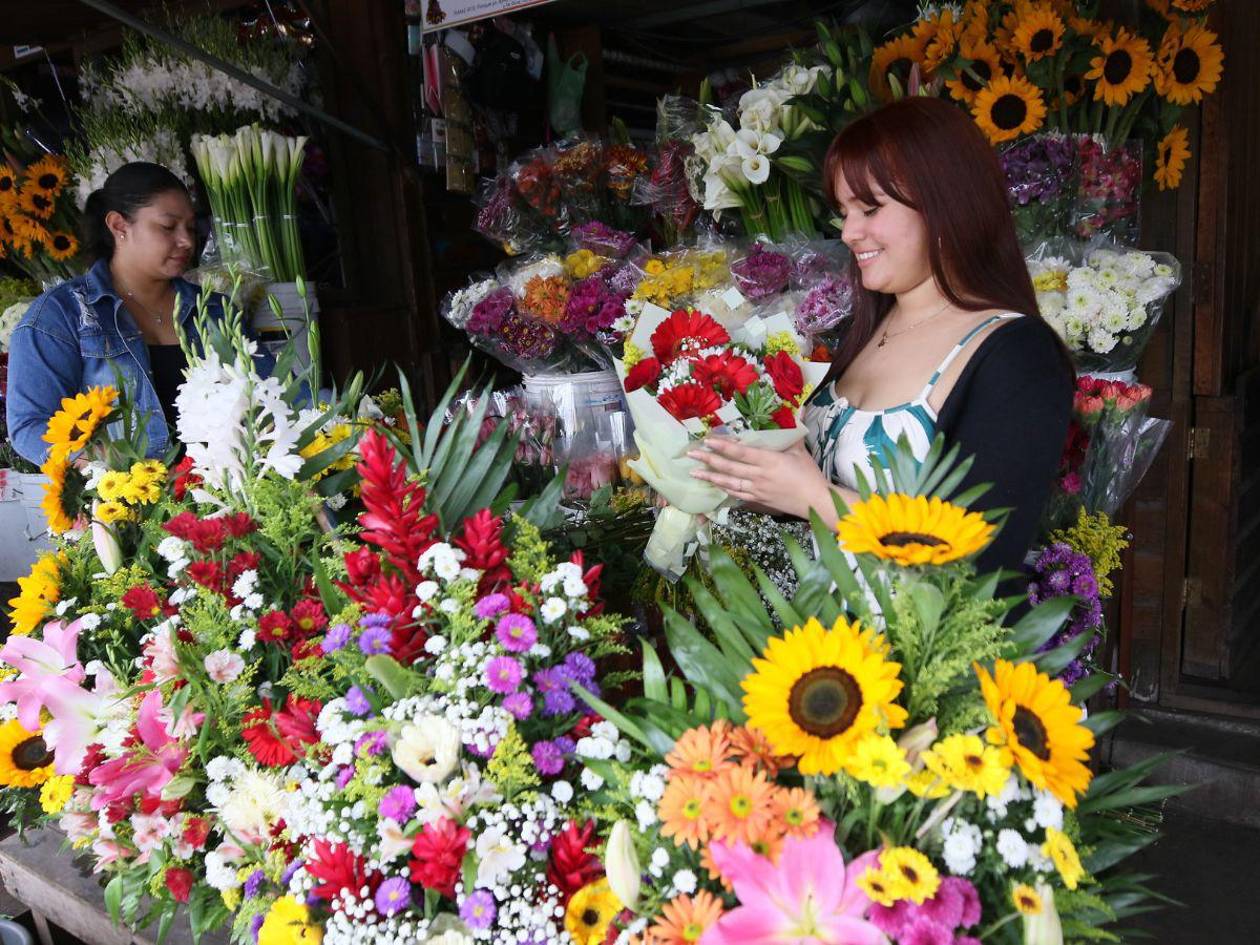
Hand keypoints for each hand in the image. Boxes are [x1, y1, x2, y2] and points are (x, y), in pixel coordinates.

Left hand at [688, 437, 834, 520]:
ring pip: (728, 482)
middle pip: (729, 467)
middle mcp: (759, 475)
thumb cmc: (809, 474)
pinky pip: (736, 494)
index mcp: (769, 461)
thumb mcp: (800, 450)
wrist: (815, 502)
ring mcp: (756, 489)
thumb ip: (794, 431)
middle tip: (691, 455)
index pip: (741, 453)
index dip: (723, 446)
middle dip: (708, 460)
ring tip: (694, 473)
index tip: (708, 441)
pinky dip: (723, 489)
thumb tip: (799, 409)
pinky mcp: (758, 500)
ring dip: (710, 477)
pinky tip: (713, 485)